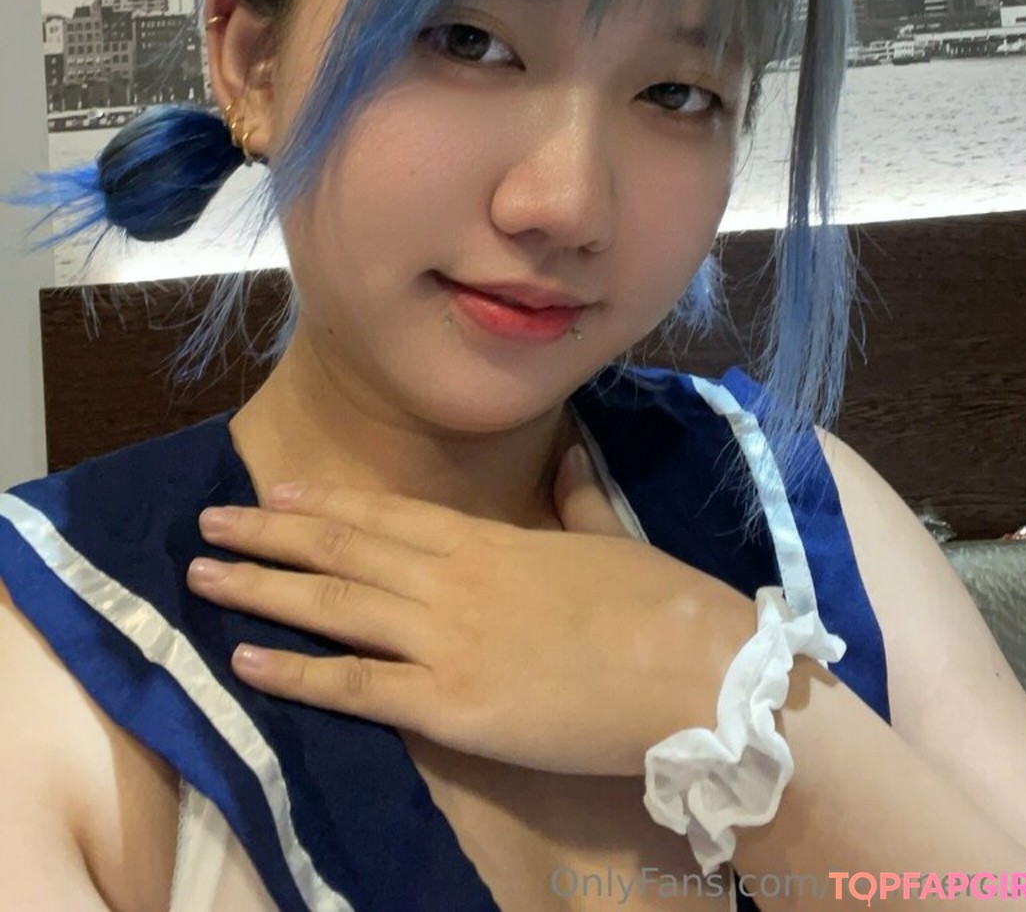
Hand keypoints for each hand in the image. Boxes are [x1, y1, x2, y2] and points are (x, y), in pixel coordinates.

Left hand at [187, 446, 754, 776]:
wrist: (692, 670)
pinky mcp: (451, 704)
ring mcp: (447, 639)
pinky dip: (297, 673)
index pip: (387, 515)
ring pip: (334, 606)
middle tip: (207, 525)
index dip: (324, 506)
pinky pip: (357, 687)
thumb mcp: (612, 536)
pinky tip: (246, 661)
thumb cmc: (657, 604)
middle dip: (268, 538)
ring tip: (202, 578)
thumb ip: (580, 494)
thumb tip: (575, 452)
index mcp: (490, 540)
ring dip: (262, 589)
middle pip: (342, 552)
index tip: (273, 493)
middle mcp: (452, 579)